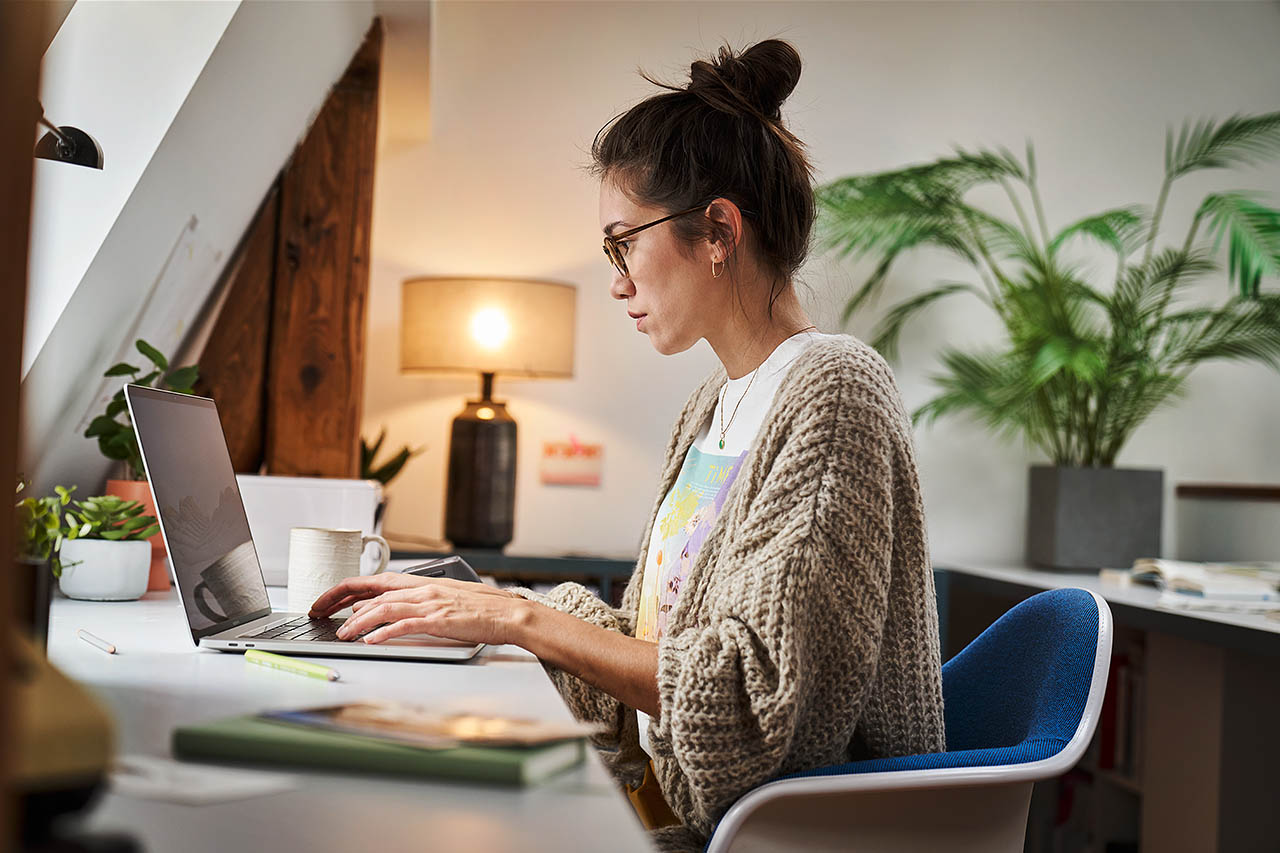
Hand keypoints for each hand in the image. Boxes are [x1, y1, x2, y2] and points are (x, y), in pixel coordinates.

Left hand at [319, 576, 529, 646]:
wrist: (510, 614)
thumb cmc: (483, 610)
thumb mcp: (444, 599)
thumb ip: (416, 603)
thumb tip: (388, 612)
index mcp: (421, 584)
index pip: (373, 580)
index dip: (345, 589)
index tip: (325, 600)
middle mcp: (422, 590)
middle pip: (372, 592)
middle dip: (340, 602)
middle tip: (319, 613)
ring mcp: (431, 604)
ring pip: (384, 608)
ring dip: (358, 622)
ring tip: (342, 634)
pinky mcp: (440, 621)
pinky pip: (406, 625)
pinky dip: (385, 632)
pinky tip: (371, 640)